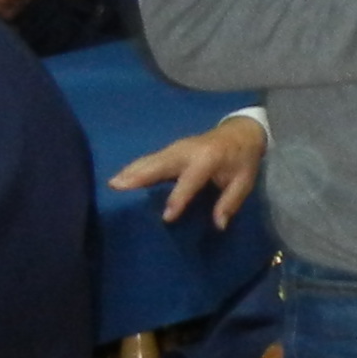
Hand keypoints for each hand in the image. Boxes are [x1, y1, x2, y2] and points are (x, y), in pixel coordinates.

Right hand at [112, 113, 267, 226]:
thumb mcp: (244, 181)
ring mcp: (177, 147)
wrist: (241, 132)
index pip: (190, 179)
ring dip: (131, 171)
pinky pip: (151, 159)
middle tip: (117, 188)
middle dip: (139, 176)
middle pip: (160, 164)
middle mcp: (187, 150)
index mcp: (208, 158)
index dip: (179, 198)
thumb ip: (230, 202)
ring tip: (112, 184)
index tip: (167, 217)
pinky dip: (135, 167)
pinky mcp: (170, 149)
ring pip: (150, 159)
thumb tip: (218, 225)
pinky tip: (121, 177)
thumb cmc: (242, 159)